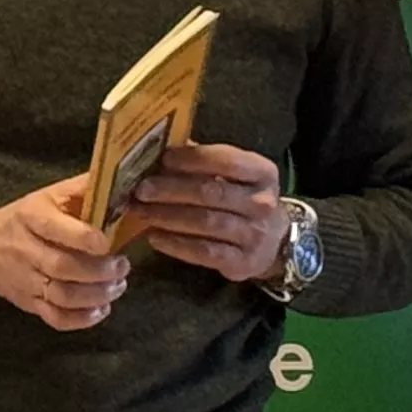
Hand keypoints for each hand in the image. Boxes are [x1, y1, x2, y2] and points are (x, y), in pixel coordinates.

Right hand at [0, 176, 131, 330]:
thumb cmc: (23, 219)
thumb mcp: (46, 196)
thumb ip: (80, 189)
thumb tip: (119, 177)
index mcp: (31, 218)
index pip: (54, 229)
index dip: (83, 238)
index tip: (107, 241)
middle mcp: (26, 250)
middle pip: (63, 267)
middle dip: (99, 271)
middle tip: (122, 266)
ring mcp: (27, 280)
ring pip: (63, 296)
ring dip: (97, 295)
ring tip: (117, 286)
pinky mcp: (30, 303)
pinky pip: (56, 318)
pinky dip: (82, 319)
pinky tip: (101, 309)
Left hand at [131, 139, 288, 280]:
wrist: (272, 243)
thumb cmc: (242, 199)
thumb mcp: (234, 175)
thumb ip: (203, 161)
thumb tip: (160, 149)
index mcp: (263, 173)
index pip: (227, 161)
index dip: (193, 159)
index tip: (163, 159)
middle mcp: (263, 204)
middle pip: (211, 193)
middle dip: (171, 189)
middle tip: (141, 189)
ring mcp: (255, 235)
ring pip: (205, 222)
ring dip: (167, 216)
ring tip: (140, 211)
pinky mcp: (242, 263)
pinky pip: (204, 253)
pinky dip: (176, 245)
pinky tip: (154, 237)